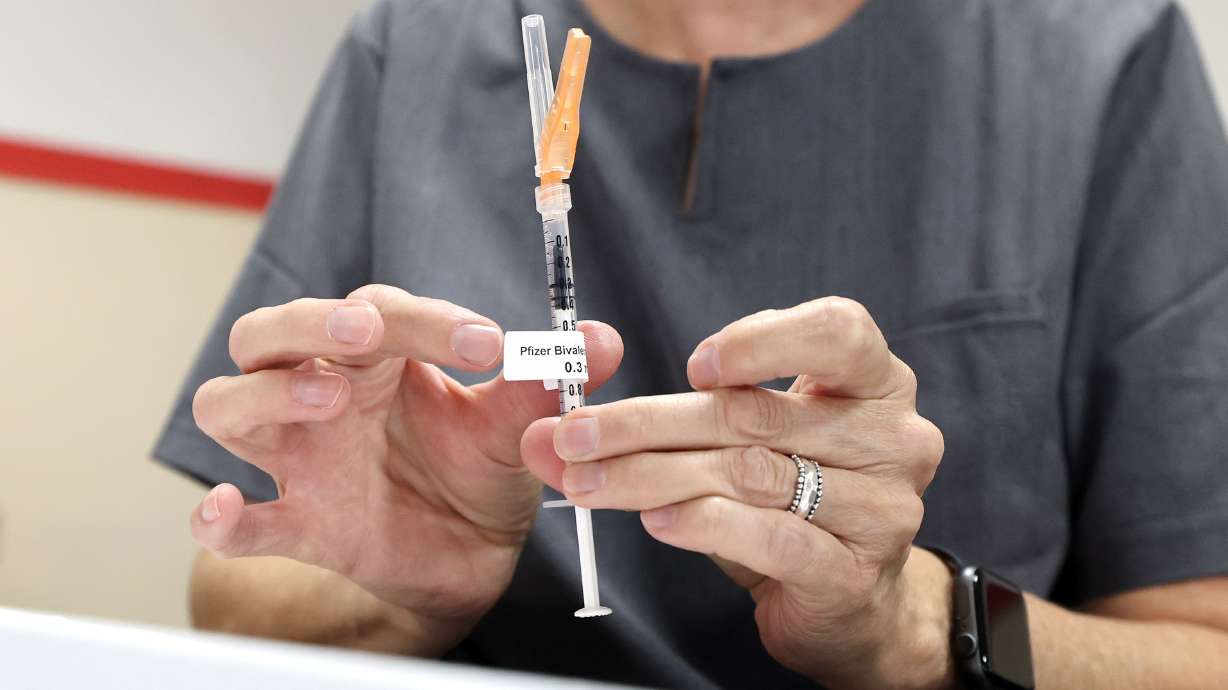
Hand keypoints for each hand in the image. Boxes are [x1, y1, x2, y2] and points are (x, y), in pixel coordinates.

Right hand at [189, 284, 622, 651]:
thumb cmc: (477, 469)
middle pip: (271, 333)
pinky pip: (232, 522)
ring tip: (329, 400)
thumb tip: (601, 339)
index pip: (380, 312)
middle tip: (365, 336)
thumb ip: (544, 384)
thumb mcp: (514, 426)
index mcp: (380, 357)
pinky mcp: (295, 523)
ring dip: (268, 395)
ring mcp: (299, 457)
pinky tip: (226, 510)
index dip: (428, 322)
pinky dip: (218, 518)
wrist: (466, 554)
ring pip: (230, 404)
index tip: (490, 345)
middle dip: (310, 325)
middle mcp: (324, 391)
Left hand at [521, 297, 948, 687]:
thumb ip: (663, 421)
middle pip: (758, 414)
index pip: (837, 331)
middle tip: (577, 435)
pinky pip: (769, 537)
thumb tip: (543, 430)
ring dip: (654, 475)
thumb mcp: (745, 440)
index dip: (763, 339)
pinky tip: (658, 520)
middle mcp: (892, 438)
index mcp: (875, 381)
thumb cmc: (792, 499)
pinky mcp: (852, 572)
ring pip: (751, 475)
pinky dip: (703, 524)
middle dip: (650, 423)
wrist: (849, 598)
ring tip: (591, 481)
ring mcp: (881, 509)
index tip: (693, 366)